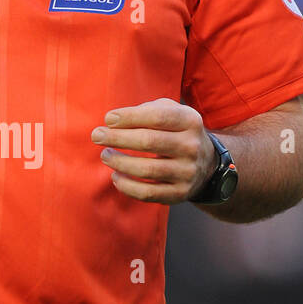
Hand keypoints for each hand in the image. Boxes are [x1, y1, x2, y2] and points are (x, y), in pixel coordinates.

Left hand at [90, 99, 216, 203]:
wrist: (206, 163)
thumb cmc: (175, 132)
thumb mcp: (171, 112)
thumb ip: (146, 110)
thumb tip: (113, 121)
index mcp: (190, 121)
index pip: (157, 117)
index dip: (129, 117)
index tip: (108, 119)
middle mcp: (192, 146)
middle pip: (149, 141)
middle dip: (118, 138)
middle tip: (96, 135)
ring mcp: (188, 172)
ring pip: (147, 169)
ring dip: (120, 162)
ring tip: (105, 155)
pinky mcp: (180, 193)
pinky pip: (148, 193)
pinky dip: (127, 186)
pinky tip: (116, 176)